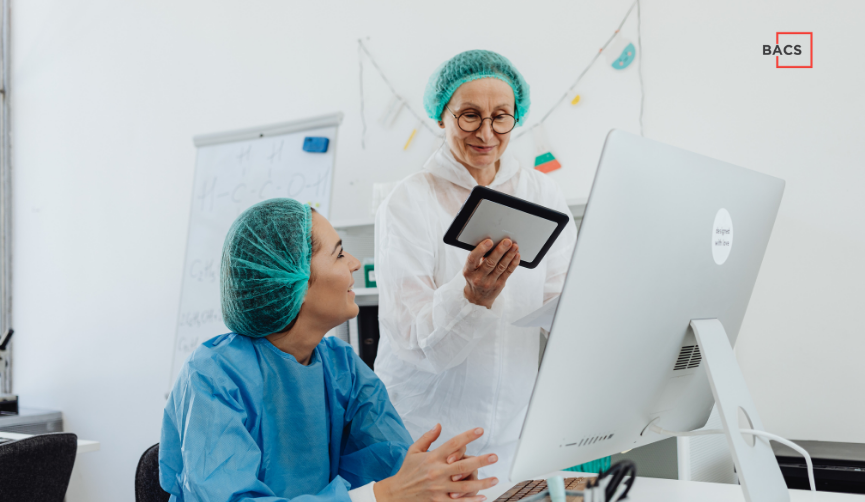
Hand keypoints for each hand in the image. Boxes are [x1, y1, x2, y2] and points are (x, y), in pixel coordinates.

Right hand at [375, 424, 498, 501]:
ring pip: (464, 486)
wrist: (395, 493)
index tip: (480, 430)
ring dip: (481, 483)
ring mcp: (438, 488)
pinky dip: (471, 501)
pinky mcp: (438, 501)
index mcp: (432, 457)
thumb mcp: (413, 450)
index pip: (453, 444)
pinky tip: (483, 497)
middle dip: (480, 461)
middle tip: (494, 457)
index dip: (467, 436)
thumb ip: (427, 437)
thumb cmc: (407, 471)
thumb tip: (439, 425)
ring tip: (495, 479)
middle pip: (462, 466)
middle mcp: (437, 472)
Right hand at [463, 238, 519, 308]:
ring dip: (509, 255)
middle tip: (507, 241)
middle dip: (500, 251)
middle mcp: (478, 278)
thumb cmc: (474, 278)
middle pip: (490, 263)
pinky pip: (508, 273)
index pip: (473, 259)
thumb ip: (478, 258)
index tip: (489, 241)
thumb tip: (491, 243)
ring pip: (501, 267)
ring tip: (514, 246)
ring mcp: (489, 282)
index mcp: (468, 271)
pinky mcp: (499, 285)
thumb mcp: (470, 269)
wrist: (477, 298)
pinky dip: (513, 263)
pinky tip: (516, 256)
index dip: (481, 249)